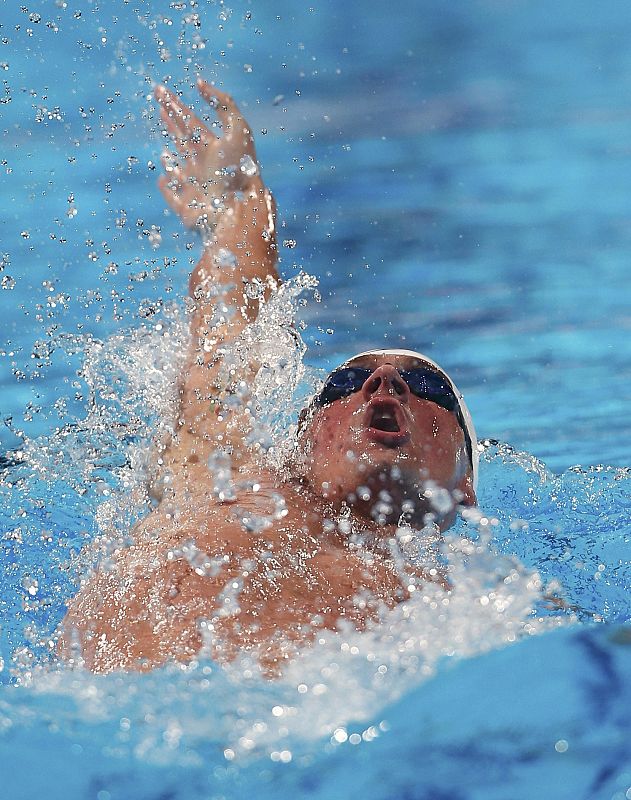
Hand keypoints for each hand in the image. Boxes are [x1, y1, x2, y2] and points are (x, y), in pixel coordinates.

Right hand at [155, 79, 261, 229]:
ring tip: (164, 144)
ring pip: (181, 166)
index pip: (192, 123)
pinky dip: (168, 188)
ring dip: (172, 152)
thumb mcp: (238, 129)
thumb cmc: (237, 170)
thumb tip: (199, 83)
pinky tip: (162, 179)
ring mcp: (197, 188)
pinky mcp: (188, 209)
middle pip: (186, 139)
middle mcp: (206, 167)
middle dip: (172, 120)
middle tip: (158, 102)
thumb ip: (223, 103)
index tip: (161, 91)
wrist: (237, 210)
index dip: (177, 107)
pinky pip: (175, 197)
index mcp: (217, 149)